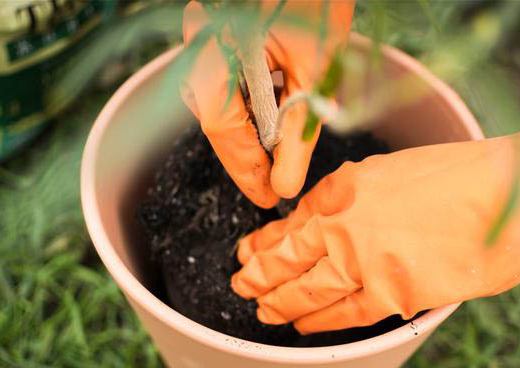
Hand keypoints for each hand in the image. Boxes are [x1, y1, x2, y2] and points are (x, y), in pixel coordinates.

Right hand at [181, 1, 353, 207]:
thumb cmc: (320, 6)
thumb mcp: (316, 72)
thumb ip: (298, 133)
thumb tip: (285, 187)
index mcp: (218, 41)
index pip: (221, 121)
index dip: (244, 167)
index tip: (268, 197)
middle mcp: (199, 39)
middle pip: (213, 116)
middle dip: (244, 157)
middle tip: (270, 188)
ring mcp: (202, 39)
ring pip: (214, 105)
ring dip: (244, 136)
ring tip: (272, 165)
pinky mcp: (213, 41)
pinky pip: (221, 87)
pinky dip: (245, 112)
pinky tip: (267, 130)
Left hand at [231, 110, 519, 333]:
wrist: (514, 189)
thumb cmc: (459, 175)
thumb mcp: (389, 172)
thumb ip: (351, 199)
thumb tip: (321, 220)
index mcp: (341, 189)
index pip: (288, 223)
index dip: (263, 242)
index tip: (247, 251)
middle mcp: (342, 224)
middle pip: (285, 259)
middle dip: (258, 275)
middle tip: (241, 285)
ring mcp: (363, 261)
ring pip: (305, 290)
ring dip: (278, 302)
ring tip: (262, 309)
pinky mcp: (392, 293)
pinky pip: (343, 314)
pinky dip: (317, 322)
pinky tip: (302, 325)